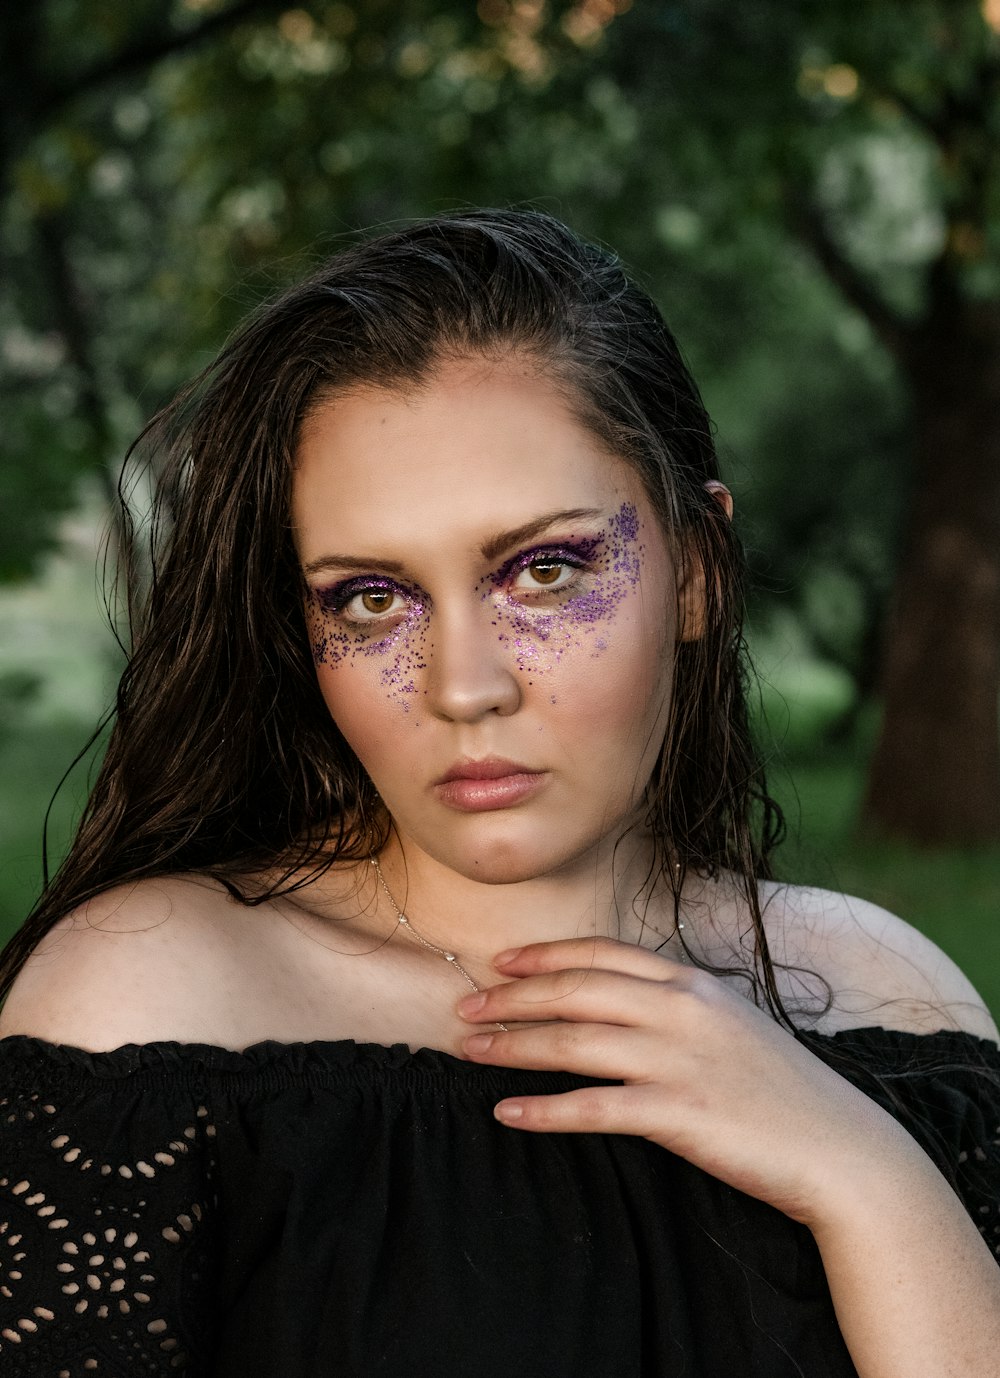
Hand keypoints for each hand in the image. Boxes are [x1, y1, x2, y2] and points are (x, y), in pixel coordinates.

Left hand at [458, 937, 916, 1229]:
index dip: (544, 954)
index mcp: (691, 982)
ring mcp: (678, 1059)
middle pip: (574, 990)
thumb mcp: (730, 1022)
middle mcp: (680, 1009)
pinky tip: (507, 1112)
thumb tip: (617, 999)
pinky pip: (592, 1108)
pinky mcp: (678, 1114)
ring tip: (468, 1052)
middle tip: (465, 1009)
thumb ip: (677, 1002)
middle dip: (511, 997)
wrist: (842, 1148)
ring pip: (573, 1041)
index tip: (500, 963)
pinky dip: (543, 1110)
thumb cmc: (782, 1089)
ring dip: (512, 1046)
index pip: (602, 953)